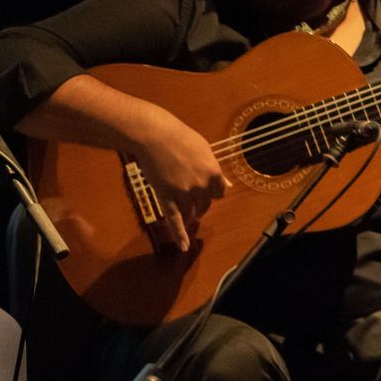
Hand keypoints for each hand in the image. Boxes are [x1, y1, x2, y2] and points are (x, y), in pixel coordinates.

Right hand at [133, 115, 228, 252]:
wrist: (153, 135)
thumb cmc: (178, 136)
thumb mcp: (203, 149)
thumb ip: (215, 168)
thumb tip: (226, 185)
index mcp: (213, 172)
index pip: (219, 192)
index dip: (212, 192)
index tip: (206, 190)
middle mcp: (201, 185)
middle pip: (206, 203)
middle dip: (200, 202)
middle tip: (193, 198)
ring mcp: (183, 193)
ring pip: (191, 212)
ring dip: (190, 213)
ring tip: (186, 213)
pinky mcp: (166, 197)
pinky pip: (174, 220)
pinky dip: (179, 234)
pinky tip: (182, 246)